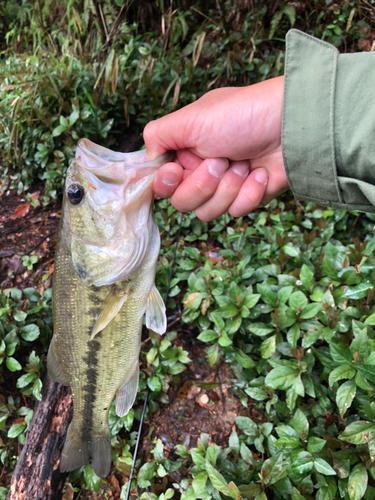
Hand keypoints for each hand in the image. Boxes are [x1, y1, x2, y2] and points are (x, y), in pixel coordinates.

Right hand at [143, 76, 288, 220]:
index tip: (177, 171)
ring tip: (244, 164)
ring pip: (208, 212)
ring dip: (227, 188)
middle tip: (220, 161)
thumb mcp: (192, 118)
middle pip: (183, 202)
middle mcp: (202, 170)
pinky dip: (249, 193)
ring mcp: (226, 186)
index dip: (167, 183)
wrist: (292, 124)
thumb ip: (158, 135)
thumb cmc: (242, 114)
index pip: (162, 183)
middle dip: (202, 184)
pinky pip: (236, 212)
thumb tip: (147, 158)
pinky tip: (260, 174)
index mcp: (186, 150)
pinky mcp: (248, 197)